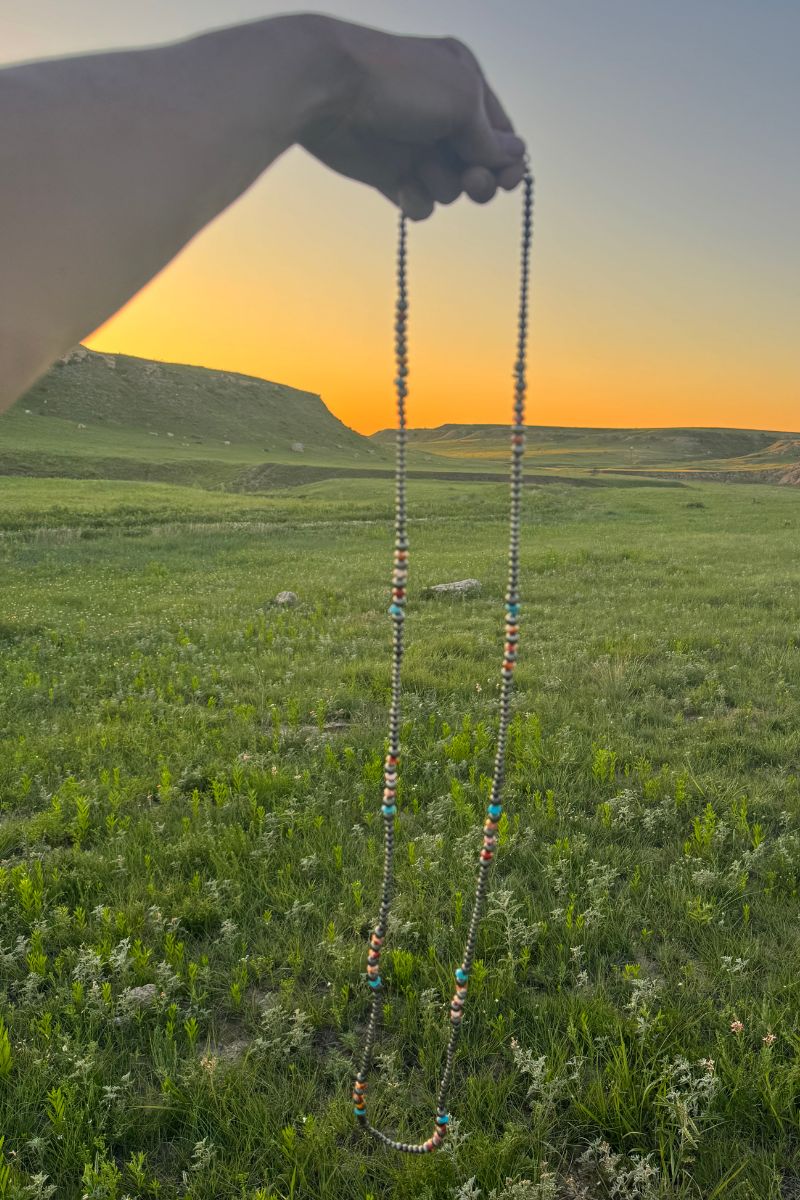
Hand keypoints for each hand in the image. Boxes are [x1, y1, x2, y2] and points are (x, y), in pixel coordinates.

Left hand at [299, 18, 526, 219]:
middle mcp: (442, 115)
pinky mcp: (389, 174)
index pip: (501, 132)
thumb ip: (491, 138)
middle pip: (479, 166)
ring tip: (420, 167)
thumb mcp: (462, 100)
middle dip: (480, 179)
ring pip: (450, 188)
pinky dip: (417, 201)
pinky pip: (420, 203)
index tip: (509, 181)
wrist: (330, 89)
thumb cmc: (401, 83)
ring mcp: (415, 146)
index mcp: (464, 82)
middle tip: (473, 183)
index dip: (508, 160)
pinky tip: (405, 190)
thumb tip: (516, 156)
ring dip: (442, 183)